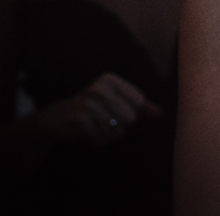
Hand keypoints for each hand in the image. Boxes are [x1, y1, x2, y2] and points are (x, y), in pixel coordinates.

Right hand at [38, 72, 163, 146]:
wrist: (58, 118)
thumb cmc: (94, 108)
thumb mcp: (117, 101)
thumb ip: (142, 107)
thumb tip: (161, 114)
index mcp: (110, 79)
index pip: (139, 102)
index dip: (130, 112)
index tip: (114, 109)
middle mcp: (99, 88)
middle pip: (130, 118)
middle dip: (119, 125)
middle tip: (103, 120)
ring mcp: (88, 103)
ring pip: (116, 130)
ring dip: (107, 134)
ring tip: (95, 126)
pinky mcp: (80, 120)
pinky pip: (102, 138)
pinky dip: (98, 140)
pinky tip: (88, 133)